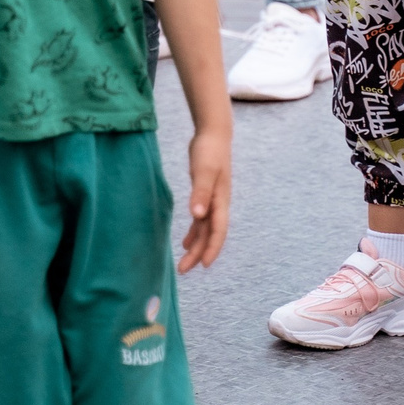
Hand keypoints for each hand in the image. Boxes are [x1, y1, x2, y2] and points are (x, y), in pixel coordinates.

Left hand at [178, 123, 232, 272]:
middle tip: (183, 271)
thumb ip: (201, 192)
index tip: (203, 265)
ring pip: (205, 230)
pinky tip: (184, 242)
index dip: (212, 248)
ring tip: (183, 264)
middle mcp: (219, 204)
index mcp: (221, 201)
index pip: (218, 230)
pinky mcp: (205, 195)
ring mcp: (213, 201)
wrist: (214, 134)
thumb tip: (198, 215)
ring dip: (195, 246)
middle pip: (210, 235)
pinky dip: (194, 232)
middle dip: (198, 253)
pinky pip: (201, 220)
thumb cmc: (209, 150)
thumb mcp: (204, 171)